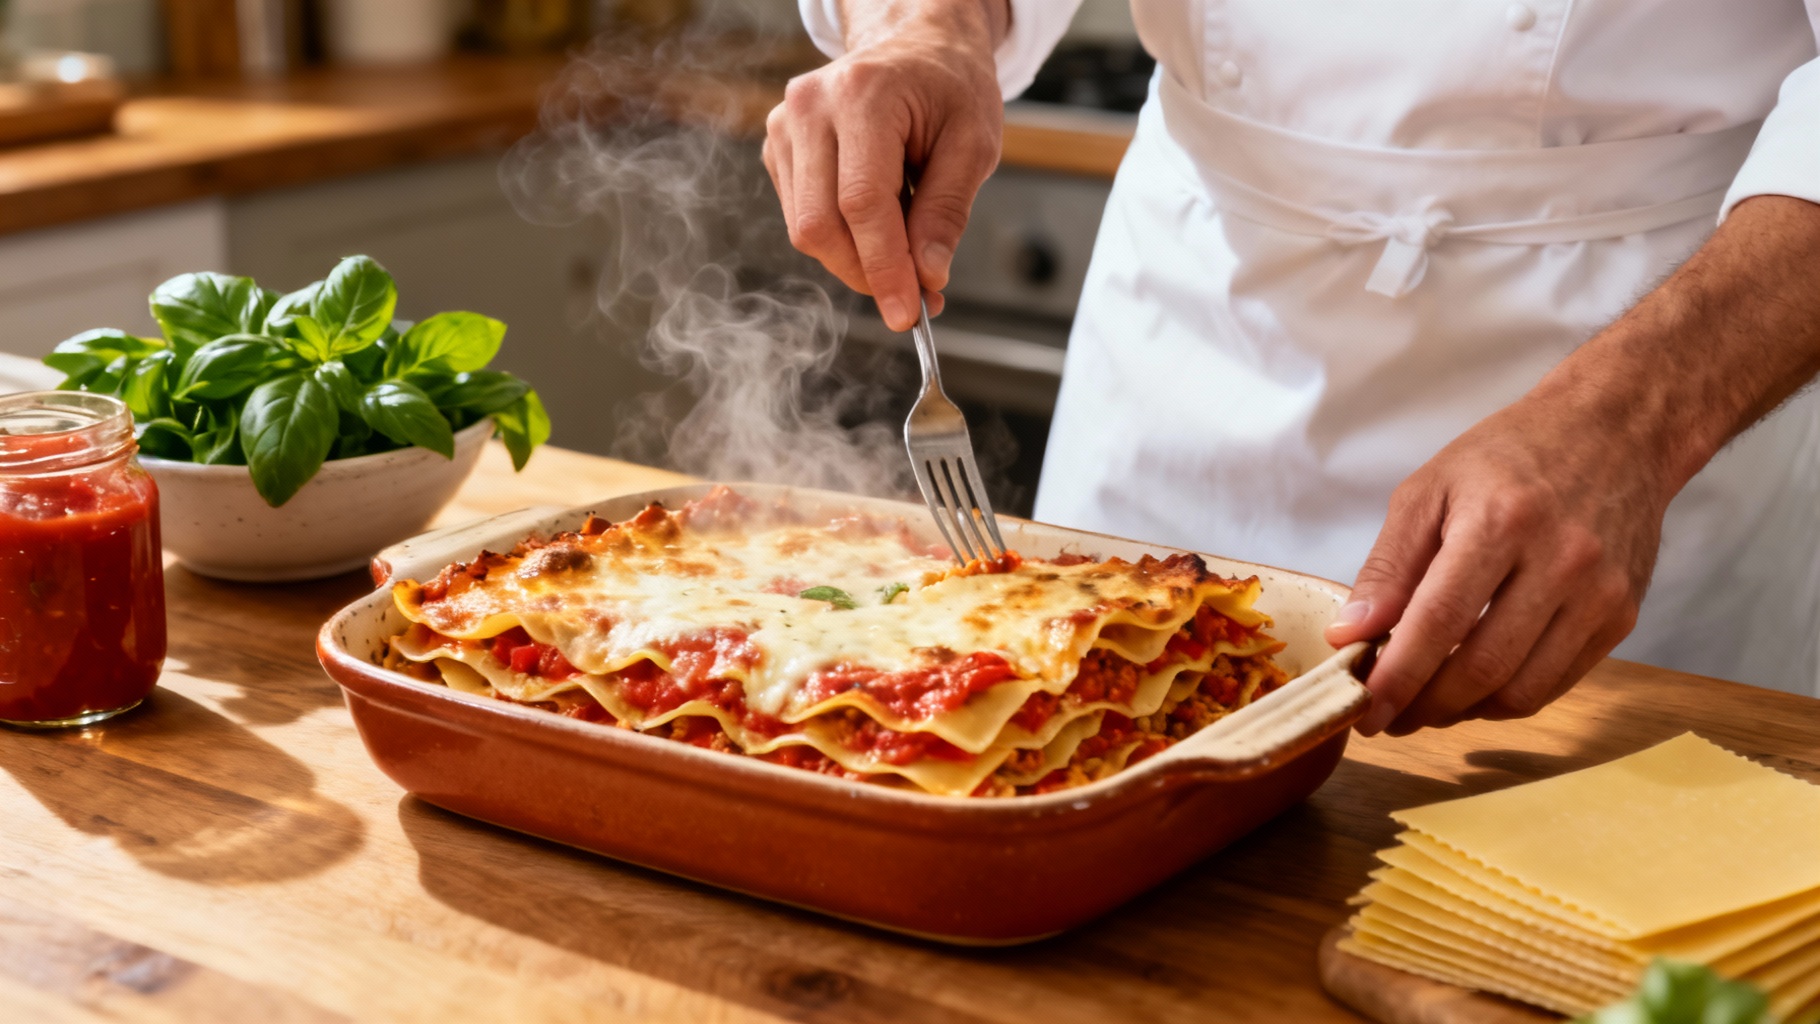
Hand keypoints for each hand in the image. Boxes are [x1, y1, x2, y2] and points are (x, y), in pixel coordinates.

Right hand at [762, 1, 1006, 330]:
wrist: (915, 46)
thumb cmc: (948, 87)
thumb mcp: (973, 143)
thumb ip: (947, 211)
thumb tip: (926, 276)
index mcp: (863, 95)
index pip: (861, 203)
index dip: (883, 268)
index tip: (907, 313)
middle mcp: (810, 108)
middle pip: (821, 226)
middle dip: (868, 273)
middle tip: (916, 293)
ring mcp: (785, 126)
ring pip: (807, 230)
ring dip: (857, 259)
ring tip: (906, 243)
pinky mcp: (776, 148)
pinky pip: (803, 218)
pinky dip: (842, 239)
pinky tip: (877, 220)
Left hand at [1324, 394, 1668, 735]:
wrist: (1616, 432)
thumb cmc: (1510, 456)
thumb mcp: (1429, 490)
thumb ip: (1388, 567)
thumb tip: (1351, 635)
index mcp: (1500, 522)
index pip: (1438, 622)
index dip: (1397, 677)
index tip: (1364, 712)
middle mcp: (1559, 561)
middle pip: (1481, 667)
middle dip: (1424, 707)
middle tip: (1388, 717)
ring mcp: (1598, 594)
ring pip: (1520, 690)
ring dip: (1462, 712)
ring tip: (1425, 704)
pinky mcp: (1622, 616)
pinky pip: (1554, 684)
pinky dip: (1505, 698)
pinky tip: (1473, 687)